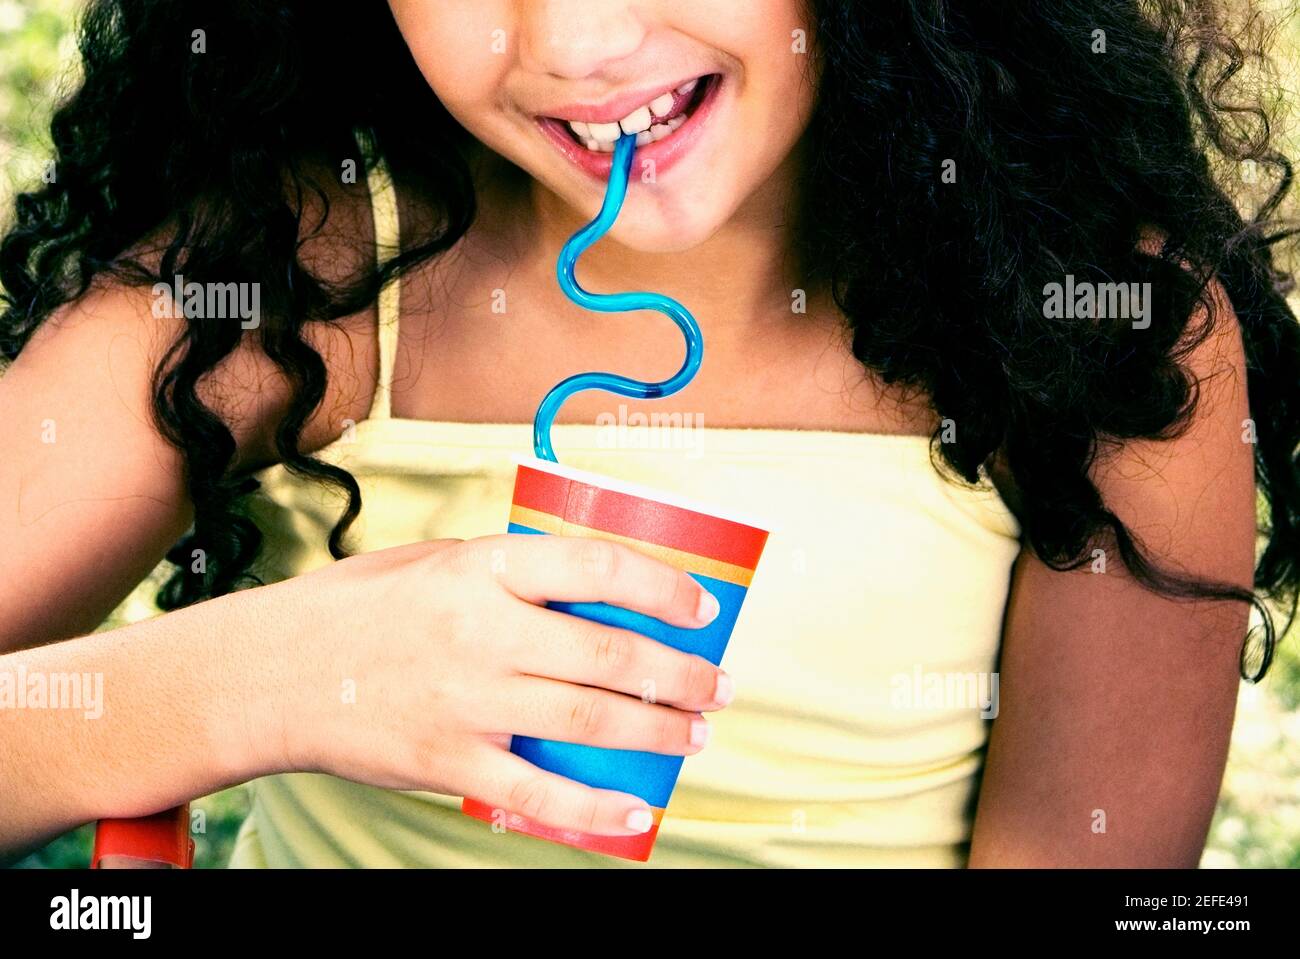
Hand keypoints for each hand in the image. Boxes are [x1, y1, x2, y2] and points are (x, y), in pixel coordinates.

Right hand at [263, 534, 728, 837]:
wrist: (273, 672)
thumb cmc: (356, 608)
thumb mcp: (433, 560)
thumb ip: (508, 571)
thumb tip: (586, 584)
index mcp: (482, 571)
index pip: (594, 569)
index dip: (661, 587)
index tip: (700, 607)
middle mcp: (482, 634)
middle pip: (608, 656)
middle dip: (679, 675)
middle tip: (714, 686)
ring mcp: (467, 702)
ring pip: (588, 721)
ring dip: (656, 732)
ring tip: (692, 734)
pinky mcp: (450, 762)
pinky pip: (538, 793)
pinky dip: (594, 807)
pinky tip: (634, 809)